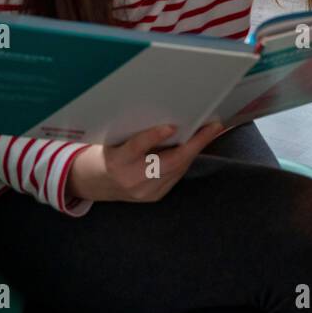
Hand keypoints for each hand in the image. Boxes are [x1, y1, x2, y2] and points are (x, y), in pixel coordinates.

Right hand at [67, 122, 224, 203]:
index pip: (135, 148)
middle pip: (168, 162)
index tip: (171, 126)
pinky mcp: (155, 197)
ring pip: (177, 169)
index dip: (153, 136)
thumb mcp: (114, 140)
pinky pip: (176, 175)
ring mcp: (145, 192)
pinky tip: (196, 146)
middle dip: (194, 143)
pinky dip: (186, 159)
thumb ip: (136, 133)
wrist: (99, 183)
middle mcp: (131, 180)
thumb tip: (166, 115)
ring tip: (210, 132)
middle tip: (212, 126)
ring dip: (195, 150)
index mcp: (116, 162)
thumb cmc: (110, 152)